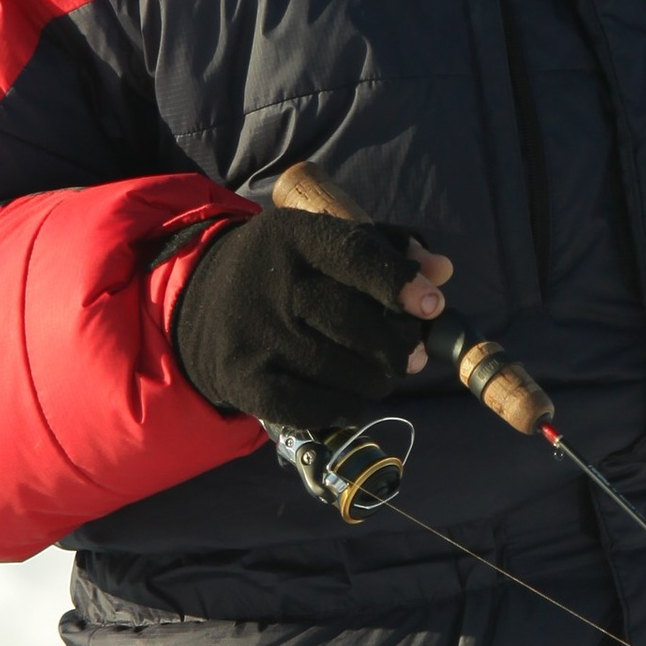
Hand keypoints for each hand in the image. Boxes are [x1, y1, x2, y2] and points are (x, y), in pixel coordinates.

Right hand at [172, 208, 450, 428]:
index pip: (354, 254)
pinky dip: (344, 408)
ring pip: (339, 370)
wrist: (203, 303)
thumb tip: (442, 271)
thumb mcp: (325, 243)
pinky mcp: (243, 378)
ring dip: (376, 380)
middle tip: (412, 356)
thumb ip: (388, 250)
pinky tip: (353, 400)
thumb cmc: (288, 272)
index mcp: (292, 236)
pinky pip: (309, 406)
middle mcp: (268, 283)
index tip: (432, 305)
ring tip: (381, 375)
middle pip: (353, 321)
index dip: (399, 281)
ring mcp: (253, 335)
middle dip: (396, 346)